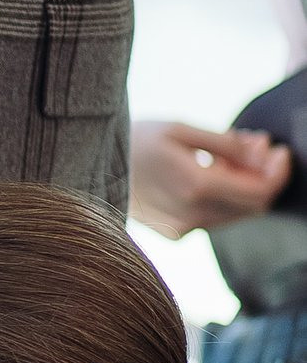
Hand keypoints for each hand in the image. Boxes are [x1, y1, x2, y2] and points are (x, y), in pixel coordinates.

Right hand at [129, 121, 290, 237]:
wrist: (84, 169)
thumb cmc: (131, 143)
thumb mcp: (180, 130)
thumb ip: (227, 144)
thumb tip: (262, 151)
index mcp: (195, 186)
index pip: (261, 191)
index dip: (279, 171)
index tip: (278, 149)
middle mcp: (191, 214)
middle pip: (253, 205)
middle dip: (264, 176)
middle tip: (257, 147)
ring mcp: (181, 228)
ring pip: (236, 213)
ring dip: (244, 185)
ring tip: (229, 155)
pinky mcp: (173, 232)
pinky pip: (215, 217)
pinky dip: (224, 196)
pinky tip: (210, 172)